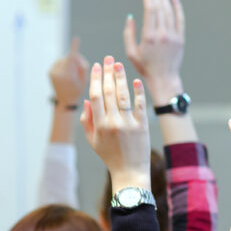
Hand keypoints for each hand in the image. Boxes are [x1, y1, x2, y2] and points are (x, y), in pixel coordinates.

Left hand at [49, 37, 88, 105]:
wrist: (64, 100)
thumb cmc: (77, 90)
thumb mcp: (85, 80)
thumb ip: (82, 67)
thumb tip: (76, 56)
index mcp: (68, 76)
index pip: (72, 58)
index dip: (74, 48)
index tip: (76, 39)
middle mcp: (59, 73)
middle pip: (69, 58)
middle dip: (76, 59)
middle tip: (81, 67)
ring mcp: (53, 72)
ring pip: (64, 59)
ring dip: (70, 62)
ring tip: (73, 72)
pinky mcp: (50, 71)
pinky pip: (59, 62)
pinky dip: (64, 65)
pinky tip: (67, 73)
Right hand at [81, 56, 150, 191]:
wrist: (130, 172)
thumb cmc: (110, 155)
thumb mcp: (93, 141)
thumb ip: (87, 121)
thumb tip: (88, 99)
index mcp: (99, 126)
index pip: (95, 97)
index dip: (96, 80)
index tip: (97, 67)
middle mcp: (113, 123)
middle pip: (109, 93)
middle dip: (108, 73)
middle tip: (108, 59)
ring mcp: (129, 124)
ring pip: (123, 96)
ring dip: (121, 78)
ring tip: (119, 64)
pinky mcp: (142, 126)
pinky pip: (140, 106)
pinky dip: (138, 92)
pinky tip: (136, 80)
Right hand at [124, 0, 184, 100]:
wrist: (164, 78)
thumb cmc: (145, 67)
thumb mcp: (131, 52)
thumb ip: (128, 34)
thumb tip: (130, 17)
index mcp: (149, 36)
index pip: (150, 9)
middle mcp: (162, 34)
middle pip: (159, 7)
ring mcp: (173, 36)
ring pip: (169, 11)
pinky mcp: (180, 39)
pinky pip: (180, 20)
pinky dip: (177, 8)